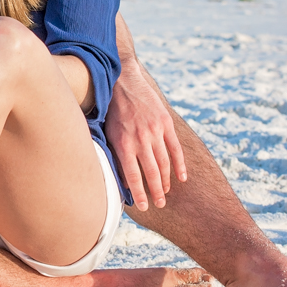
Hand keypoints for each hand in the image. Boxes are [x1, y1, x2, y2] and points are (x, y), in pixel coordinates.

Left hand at [105, 16, 185, 210]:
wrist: (121, 78)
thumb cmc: (109, 108)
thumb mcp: (105, 131)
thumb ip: (113, 153)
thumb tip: (119, 179)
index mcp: (123, 142)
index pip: (133, 176)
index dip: (139, 194)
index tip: (144, 207)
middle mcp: (140, 139)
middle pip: (151, 173)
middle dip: (156, 192)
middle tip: (159, 204)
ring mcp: (154, 130)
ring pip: (164, 162)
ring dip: (166, 181)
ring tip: (166, 194)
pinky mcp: (165, 122)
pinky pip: (175, 148)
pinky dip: (180, 164)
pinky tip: (181, 177)